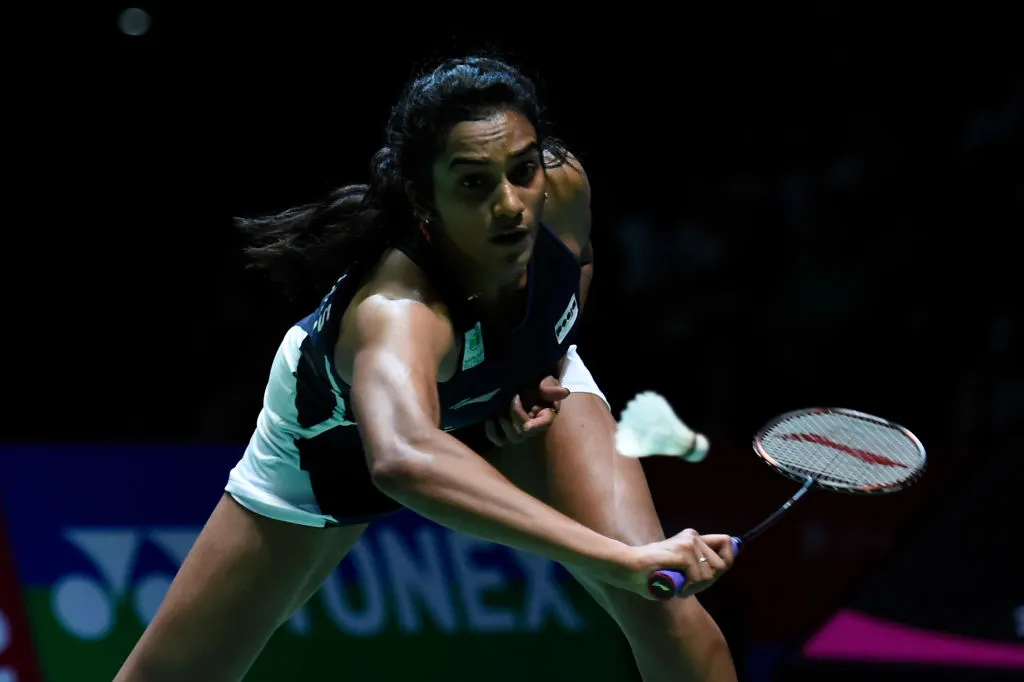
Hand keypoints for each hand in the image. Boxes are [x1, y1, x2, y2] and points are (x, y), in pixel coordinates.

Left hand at [485, 376, 569, 445]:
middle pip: (525, 433)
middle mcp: (532, 424)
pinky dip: (492, 432)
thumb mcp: (546, 381)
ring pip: (513, 438)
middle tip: (513, 398)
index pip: (544, 423)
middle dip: (517, 417)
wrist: (523, 379)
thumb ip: (551, 387)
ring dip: (506, 424)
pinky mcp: (503, 428)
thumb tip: (565, 393)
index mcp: (545, 414)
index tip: (527, 424)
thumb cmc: (536, 380)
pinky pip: (498, 439)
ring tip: (502, 407)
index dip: (536, 425)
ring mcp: (517, 428)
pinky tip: (490, 420)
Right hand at [611, 529, 734, 599]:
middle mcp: (692, 537)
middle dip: (707, 582)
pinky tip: (676, 586)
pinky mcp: (683, 551)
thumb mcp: (680, 568)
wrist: (629, 568)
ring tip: (678, 584)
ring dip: (696, 587)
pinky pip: (698, 577)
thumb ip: (698, 566)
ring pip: (710, 574)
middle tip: (688, 585)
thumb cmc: (652, 573)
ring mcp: (688, 543)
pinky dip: (688, 588)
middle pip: (721, 565)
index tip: (719, 569)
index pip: (726, 542)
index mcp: (692, 538)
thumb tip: (721, 567)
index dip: (729, 557)